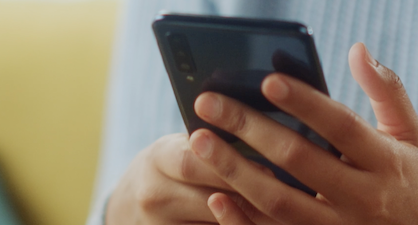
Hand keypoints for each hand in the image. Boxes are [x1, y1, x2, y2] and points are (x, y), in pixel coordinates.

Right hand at [105, 134, 279, 224]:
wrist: (130, 204)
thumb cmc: (167, 168)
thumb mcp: (177, 147)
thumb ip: (210, 143)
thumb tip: (263, 133)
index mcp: (158, 159)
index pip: (195, 160)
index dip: (233, 165)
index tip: (270, 169)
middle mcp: (154, 194)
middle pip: (210, 197)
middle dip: (250, 197)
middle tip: (287, 196)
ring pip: (213, 224)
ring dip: (249, 220)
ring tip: (282, 213)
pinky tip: (256, 224)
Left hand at [189, 43, 417, 224]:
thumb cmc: (409, 183)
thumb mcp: (410, 137)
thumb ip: (387, 92)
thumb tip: (357, 51)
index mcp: (384, 162)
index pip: (341, 126)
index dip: (305, 103)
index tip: (267, 81)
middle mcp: (361, 197)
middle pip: (299, 160)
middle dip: (251, 130)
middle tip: (209, 105)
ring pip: (280, 202)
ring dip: (236, 171)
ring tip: (200, 142)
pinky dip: (242, 220)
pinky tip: (216, 197)